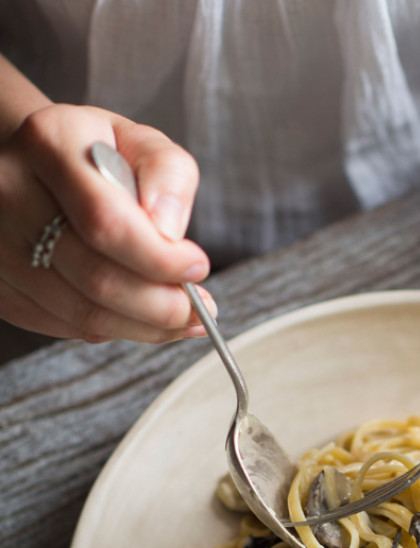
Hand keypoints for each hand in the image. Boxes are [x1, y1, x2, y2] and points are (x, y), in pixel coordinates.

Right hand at [0, 103, 213, 342]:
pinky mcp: (0, 285)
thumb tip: (170, 231)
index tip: (197, 268)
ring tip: (181, 318)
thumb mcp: (143, 143)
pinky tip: (139, 316)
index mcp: (48, 142)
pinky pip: (66, 326)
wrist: (41, 165)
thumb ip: (169, 175)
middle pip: (95, 278)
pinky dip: (114, 329)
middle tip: (198, 307)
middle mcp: (9, 191)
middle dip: (160, 305)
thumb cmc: (97, 154)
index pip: (106, 222)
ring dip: (144, 327)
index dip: (159, 258)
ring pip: (81, 314)